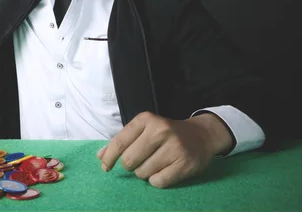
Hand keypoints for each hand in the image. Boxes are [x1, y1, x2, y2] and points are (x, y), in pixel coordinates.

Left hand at [97, 111, 232, 187]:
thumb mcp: (144, 129)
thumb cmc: (166, 133)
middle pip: (129, 161)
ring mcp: (174, 147)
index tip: (105, 167)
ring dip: (145, 173)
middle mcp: (161, 130)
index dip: (109, 158)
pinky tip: (164, 170)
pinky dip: (157, 180)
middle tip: (141, 160)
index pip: (119, 142)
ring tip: (156, 163)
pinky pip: (158, 182)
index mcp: (146, 119)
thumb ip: (122, 141)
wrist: (201, 135)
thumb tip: (100, 156)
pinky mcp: (185, 163)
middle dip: (131, 165)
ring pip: (142, 173)